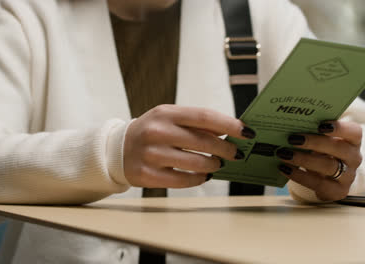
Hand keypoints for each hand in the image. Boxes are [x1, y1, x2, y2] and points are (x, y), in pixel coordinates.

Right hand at [123, 104, 254, 187]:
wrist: (118, 149)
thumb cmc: (152, 131)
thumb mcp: (168, 118)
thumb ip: (195, 122)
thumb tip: (230, 130)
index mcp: (165, 113)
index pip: (204, 117)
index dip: (229, 124)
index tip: (247, 132)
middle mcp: (157, 132)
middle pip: (203, 141)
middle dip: (225, 149)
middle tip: (235, 153)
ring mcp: (151, 155)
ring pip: (196, 163)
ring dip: (213, 165)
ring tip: (217, 164)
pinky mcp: (147, 175)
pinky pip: (183, 180)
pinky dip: (199, 178)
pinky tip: (203, 175)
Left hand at [276, 120, 362, 200]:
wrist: (329, 179)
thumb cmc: (323, 152)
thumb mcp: (321, 141)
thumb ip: (312, 131)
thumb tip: (288, 125)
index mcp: (353, 140)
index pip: (354, 132)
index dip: (339, 128)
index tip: (320, 125)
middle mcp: (354, 158)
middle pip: (339, 148)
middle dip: (314, 142)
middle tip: (292, 139)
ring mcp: (348, 176)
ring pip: (328, 167)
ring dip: (303, 159)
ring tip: (284, 154)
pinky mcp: (338, 191)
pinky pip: (318, 184)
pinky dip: (299, 175)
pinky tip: (284, 168)